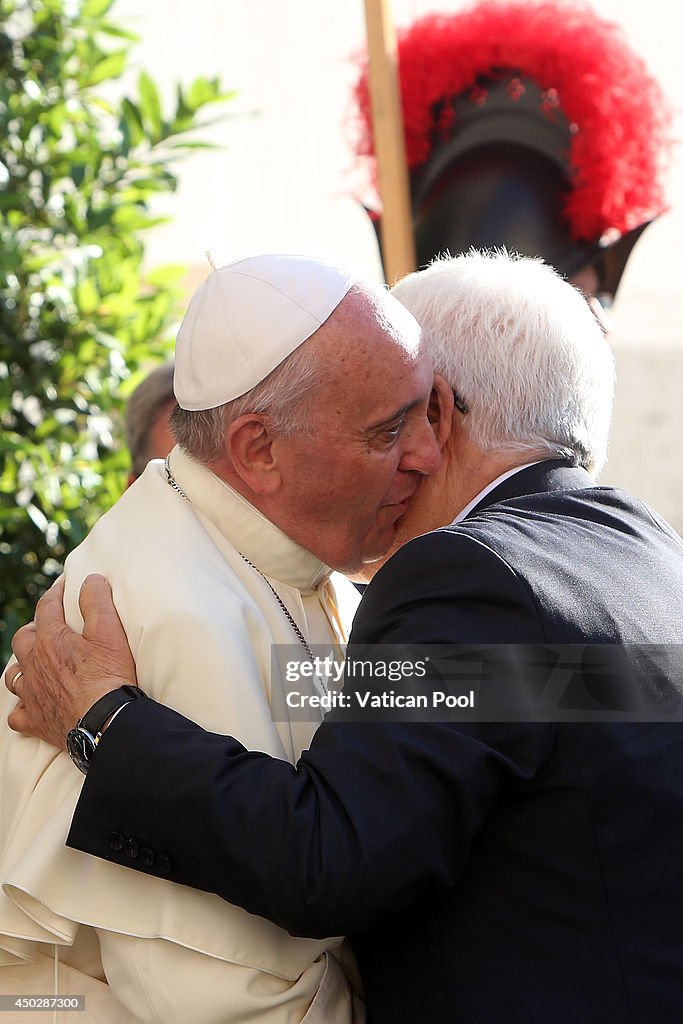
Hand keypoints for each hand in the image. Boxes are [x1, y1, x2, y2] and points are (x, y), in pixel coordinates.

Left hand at [6, 574, 136, 747]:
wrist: (104, 723)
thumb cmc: (109, 676)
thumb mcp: (110, 632)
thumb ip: (98, 602)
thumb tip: (90, 580)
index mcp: (51, 640)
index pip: (46, 607)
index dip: (55, 593)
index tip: (64, 587)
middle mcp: (34, 665)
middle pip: (23, 639)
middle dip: (34, 628)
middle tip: (50, 627)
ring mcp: (32, 694)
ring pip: (14, 675)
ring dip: (23, 665)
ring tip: (37, 662)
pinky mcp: (35, 721)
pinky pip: (17, 713)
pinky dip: (23, 706)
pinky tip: (32, 703)